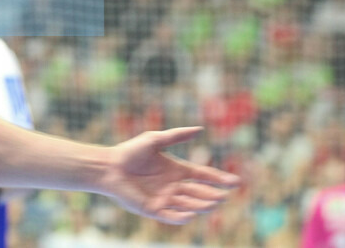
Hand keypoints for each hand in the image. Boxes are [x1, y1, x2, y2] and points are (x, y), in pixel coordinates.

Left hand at [98, 127, 239, 224]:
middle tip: (223, 196)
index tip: (235, 182)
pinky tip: (191, 214)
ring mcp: (165, 199)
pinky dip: (182, 217)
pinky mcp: (153, 209)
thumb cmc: (130, 152)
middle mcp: (174, 186)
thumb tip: (199, 129)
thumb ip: (176, 135)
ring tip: (213, 203)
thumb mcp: (154, 139)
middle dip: (212, 195)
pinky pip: (171, 216)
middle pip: (199, 193)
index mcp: (177, 170)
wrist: (108, 166)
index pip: (203, 176)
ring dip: (201, 205)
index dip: (219, 179)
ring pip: (189, 205)